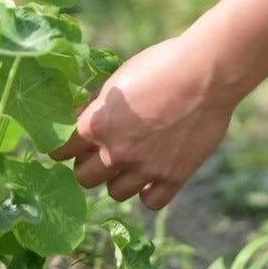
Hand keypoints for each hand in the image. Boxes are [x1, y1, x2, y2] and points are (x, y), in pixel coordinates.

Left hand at [51, 28, 236, 210]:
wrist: (206, 74)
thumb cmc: (160, 66)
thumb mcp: (116, 79)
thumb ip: (94, 106)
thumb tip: (77, 119)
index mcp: (95, 125)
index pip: (61, 151)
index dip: (63, 148)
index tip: (68, 147)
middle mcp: (115, 152)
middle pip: (84, 178)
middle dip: (87, 166)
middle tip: (98, 154)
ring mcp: (145, 169)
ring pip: (115, 193)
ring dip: (117, 179)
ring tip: (128, 162)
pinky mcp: (173, 177)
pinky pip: (150, 201)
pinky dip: (148, 191)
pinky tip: (152, 175)